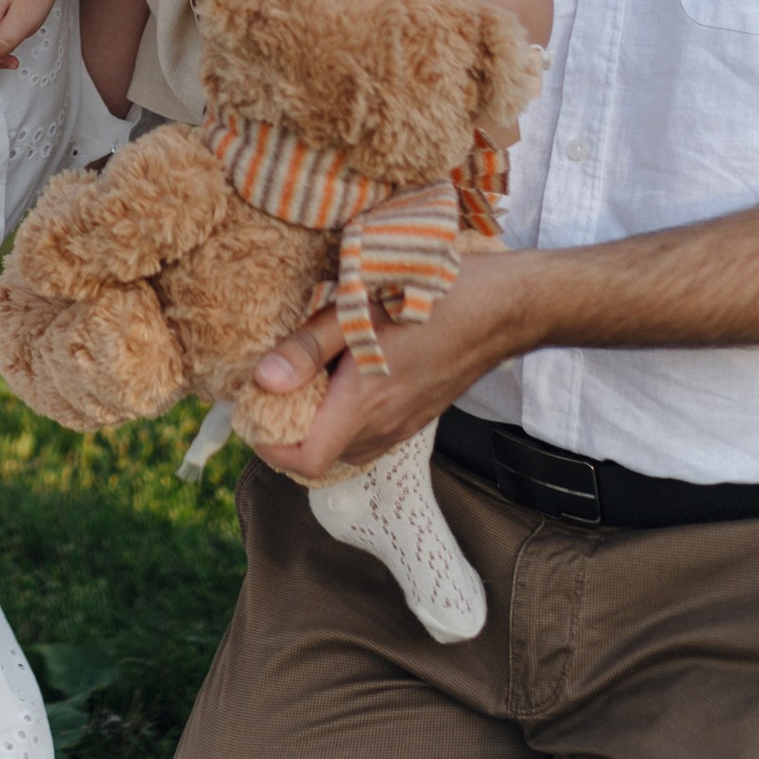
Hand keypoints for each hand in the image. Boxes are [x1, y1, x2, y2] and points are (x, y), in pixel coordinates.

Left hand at [244, 244, 532, 479]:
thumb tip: (263, 380)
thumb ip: (309, 348)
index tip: (254, 420)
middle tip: (271, 400)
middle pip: (325, 459)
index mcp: (365, 403)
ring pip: (351, 449)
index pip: (307, 460)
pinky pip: (375, 436)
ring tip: (305, 390)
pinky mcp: (423, 413)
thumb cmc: (433, 297)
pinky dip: (349, 424)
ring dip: (322, 432)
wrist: (505, 306)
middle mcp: (386, 425)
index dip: (271, 450)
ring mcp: (408, 423)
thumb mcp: (358, 307)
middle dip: (290, 438)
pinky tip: (346, 383)